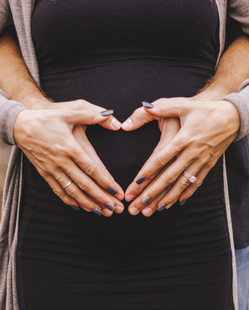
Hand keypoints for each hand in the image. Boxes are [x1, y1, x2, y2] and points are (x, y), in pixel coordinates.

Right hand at [14, 99, 124, 216]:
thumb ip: (94, 114)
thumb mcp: (71, 110)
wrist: (21, 125)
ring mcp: (52, 169)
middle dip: (101, 198)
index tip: (117, 193)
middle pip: (85, 184)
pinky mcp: (45, 173)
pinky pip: (58, 190)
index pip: (92, 169)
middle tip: (115, 209)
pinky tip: (79, 207)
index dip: (106, 182)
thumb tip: (115, 122)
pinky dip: (70, 200)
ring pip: (73, 191)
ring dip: (88, 203)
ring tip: (101, 212)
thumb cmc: (48, 117)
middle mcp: (62, 161)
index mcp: (70, 147)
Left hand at [122, 97, 239, 215]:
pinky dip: (186, 193)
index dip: (147, 174)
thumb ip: (156, 109)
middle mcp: (191, 153)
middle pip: (168, 177)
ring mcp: (201, 160)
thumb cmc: (204, 109)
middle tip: (138, 206)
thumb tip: (133, 118)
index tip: (135, 186)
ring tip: (154, 209)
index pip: (160, 160)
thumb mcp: (181, 104)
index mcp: (183, 139)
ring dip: (167, 198)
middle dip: (152, 193)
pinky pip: (196, 182)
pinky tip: (177, 202)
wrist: (233, 116)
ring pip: (182, 183)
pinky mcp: (209, 164)